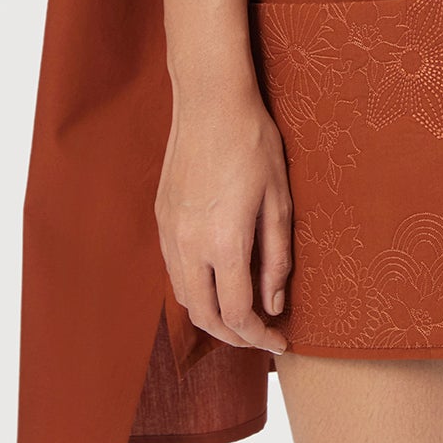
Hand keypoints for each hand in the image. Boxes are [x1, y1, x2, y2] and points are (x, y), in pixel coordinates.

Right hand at [155, 86, 292, 353]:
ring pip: (184, 296)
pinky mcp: (161, 218)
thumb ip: (276, 258)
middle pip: (205, 317)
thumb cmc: (253, 143)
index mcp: (223, 244)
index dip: (260, 337)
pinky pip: (174, 269)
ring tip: (242, 310)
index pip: (238, 314)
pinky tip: (218, 278)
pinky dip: (195, 287)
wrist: (210, 101)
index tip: (281, 342)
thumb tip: (274, 302)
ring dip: (211, 314)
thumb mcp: (279, 200)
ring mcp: (170, 233)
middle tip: (261, 335)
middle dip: (234, 336)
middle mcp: (189, 245)